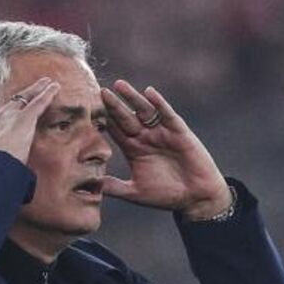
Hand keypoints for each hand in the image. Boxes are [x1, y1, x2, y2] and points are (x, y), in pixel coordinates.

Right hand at [0, 77, 59, 164]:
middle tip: (38, 85)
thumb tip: (2, 160)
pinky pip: (39, 102)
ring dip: (39, 89)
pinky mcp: (26, 118)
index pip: (6, 110)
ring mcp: (13, 115)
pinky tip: (55, 88)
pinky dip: (48, 94)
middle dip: (28, 92)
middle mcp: (1, 114)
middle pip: (17, 100)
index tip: (21, 103)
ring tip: (49, 83)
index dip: (15, 105)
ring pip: (28, 97)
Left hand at [100, 80, 232, 220]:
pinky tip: (149, 92)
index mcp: (134, 150)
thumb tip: (93, 185)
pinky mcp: (179, 132)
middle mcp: (146, 138)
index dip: (103, 121)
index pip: (115, 132)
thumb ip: (115, 187)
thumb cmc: (167, 196)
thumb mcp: (136, 192)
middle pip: (126, 118)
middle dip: (114, 106)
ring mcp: (162, 133)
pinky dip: (159, 103)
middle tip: (100, 92)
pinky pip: (167, 114)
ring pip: (144, 111)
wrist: (196, 198)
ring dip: (132, 98)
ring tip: (119, 85)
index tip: (87, 111)